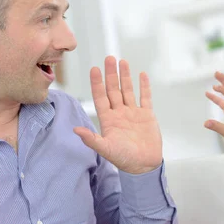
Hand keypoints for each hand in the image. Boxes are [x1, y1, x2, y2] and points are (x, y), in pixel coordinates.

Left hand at [74, 56, 162, 173]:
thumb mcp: (106, 149)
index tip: (94, 69)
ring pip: (128, 90)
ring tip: (122, 61)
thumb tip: (76, 130)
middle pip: (114, 89)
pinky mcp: (147, 115)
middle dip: (111, 74)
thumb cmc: (124, 159)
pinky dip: (144, 86)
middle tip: (109, 58)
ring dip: (125, 76)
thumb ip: (91, 139)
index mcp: (108, 119)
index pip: (101, 97)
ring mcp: (133, 113)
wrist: (144, 165)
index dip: (97, 83)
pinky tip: (142, 75)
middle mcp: (119, 113)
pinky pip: (145, 97)